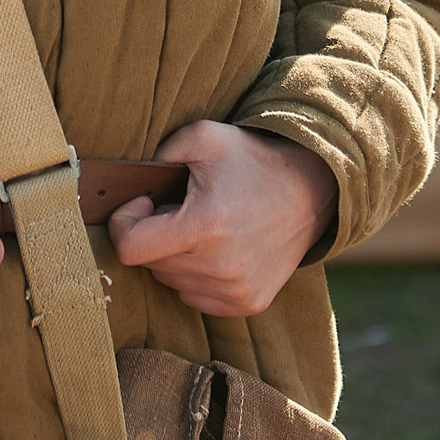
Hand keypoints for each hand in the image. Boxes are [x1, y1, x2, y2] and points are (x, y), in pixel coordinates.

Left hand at [107, 121, 338, 317]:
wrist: (313, 189)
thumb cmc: (254, 160)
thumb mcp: (204, 136)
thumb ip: (158, 153)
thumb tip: (128, 185)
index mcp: (204, 226)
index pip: (130, 249)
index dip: (126, 222)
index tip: (144, 202)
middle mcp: (219, 267)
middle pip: (151, 265)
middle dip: (155, 235)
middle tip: (181, 209)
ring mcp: (236, 291)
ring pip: (172, 283)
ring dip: (176, 257)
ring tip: (203, 228)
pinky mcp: (249, 303)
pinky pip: (196, 298)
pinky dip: (196, 277)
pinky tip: (217, 250)